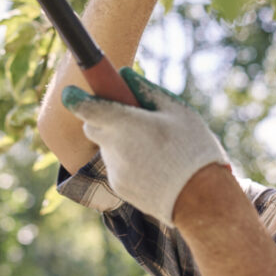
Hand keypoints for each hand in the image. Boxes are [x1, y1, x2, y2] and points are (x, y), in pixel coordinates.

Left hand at [62, 67, 229, 223]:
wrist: (203, 202)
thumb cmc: (193, 149)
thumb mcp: (178, 111)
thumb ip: (146, 90)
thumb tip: (124, 74)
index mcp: (126, 125)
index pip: (85, 108)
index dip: (75, 98)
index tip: (72, 92)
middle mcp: (113, 148)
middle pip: (92, 127)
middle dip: (103, 118)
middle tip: (129, 116)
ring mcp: (114, 171)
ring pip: (107, 147)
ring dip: (120, 141)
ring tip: (154, 146)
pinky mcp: (119, 189)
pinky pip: (116, 166)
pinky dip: (128, 161)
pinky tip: (155, 165)